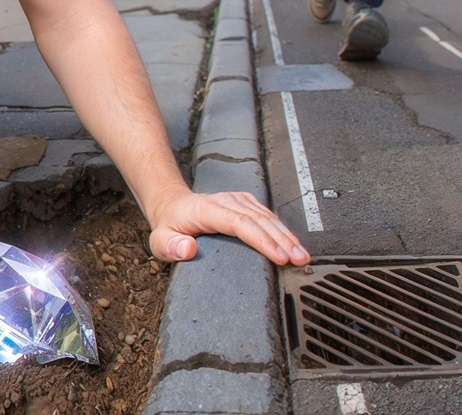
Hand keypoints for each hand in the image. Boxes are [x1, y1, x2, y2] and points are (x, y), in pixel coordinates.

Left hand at [147, 190, 310, 265]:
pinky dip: (283, 231)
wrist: (173, 205)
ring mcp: (238, 200)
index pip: (240, 223)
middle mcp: (226, 201)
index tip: (279, 256)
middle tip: (299, 260)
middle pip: (260, 220)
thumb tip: (187, 249)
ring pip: (268, 217)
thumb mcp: (159, 240)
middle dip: (283, 241)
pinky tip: (293, 244)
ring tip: (302, 256)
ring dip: (287, 236)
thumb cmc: (169, 225)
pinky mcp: (246, 203)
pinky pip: (268, 216)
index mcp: (208, 210)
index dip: (262, 240)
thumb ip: (170, 246)